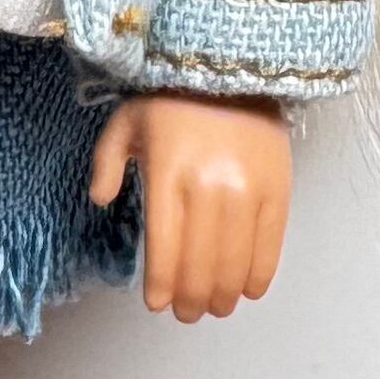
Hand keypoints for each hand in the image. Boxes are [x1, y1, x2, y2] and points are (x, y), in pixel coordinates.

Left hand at [89, 92, 291, 322]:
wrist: (232, 64)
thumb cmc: (172, 97)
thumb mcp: (126, 121)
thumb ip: (107, 162)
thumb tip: (101, 199)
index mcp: (167, 174)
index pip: (164, 247)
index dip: (162, 285)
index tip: (158, 304)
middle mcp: (208, 186)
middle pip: (200, 264)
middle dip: (192, 300)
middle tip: (188, 313)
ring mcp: (247, 189)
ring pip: (234, 262)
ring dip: (223, 295)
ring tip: (215, 307)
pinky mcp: (278, 188)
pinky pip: (270, 244)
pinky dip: (258, 274)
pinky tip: (247, 289)